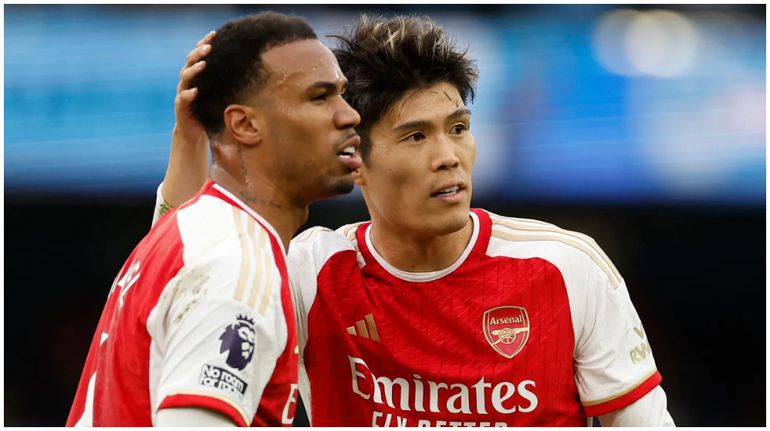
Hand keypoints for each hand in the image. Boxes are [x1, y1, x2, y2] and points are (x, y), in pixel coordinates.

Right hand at [173, 30, 215, 146]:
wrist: (193, 131)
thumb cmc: (208, 110)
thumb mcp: (218, 93)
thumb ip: (225, 81)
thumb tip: (249, 68)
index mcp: (196, 75)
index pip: (198, 55)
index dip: (204, 43)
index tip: (214, 33)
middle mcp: (187, 81)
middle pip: (190, 61)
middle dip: (199, 52)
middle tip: (209, 47)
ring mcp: (182, 92)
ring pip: (185, 77)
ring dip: (194, 70)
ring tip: (203, 64)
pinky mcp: (180, 106)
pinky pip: (183, 98)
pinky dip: (188, 94)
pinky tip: (195, 91)